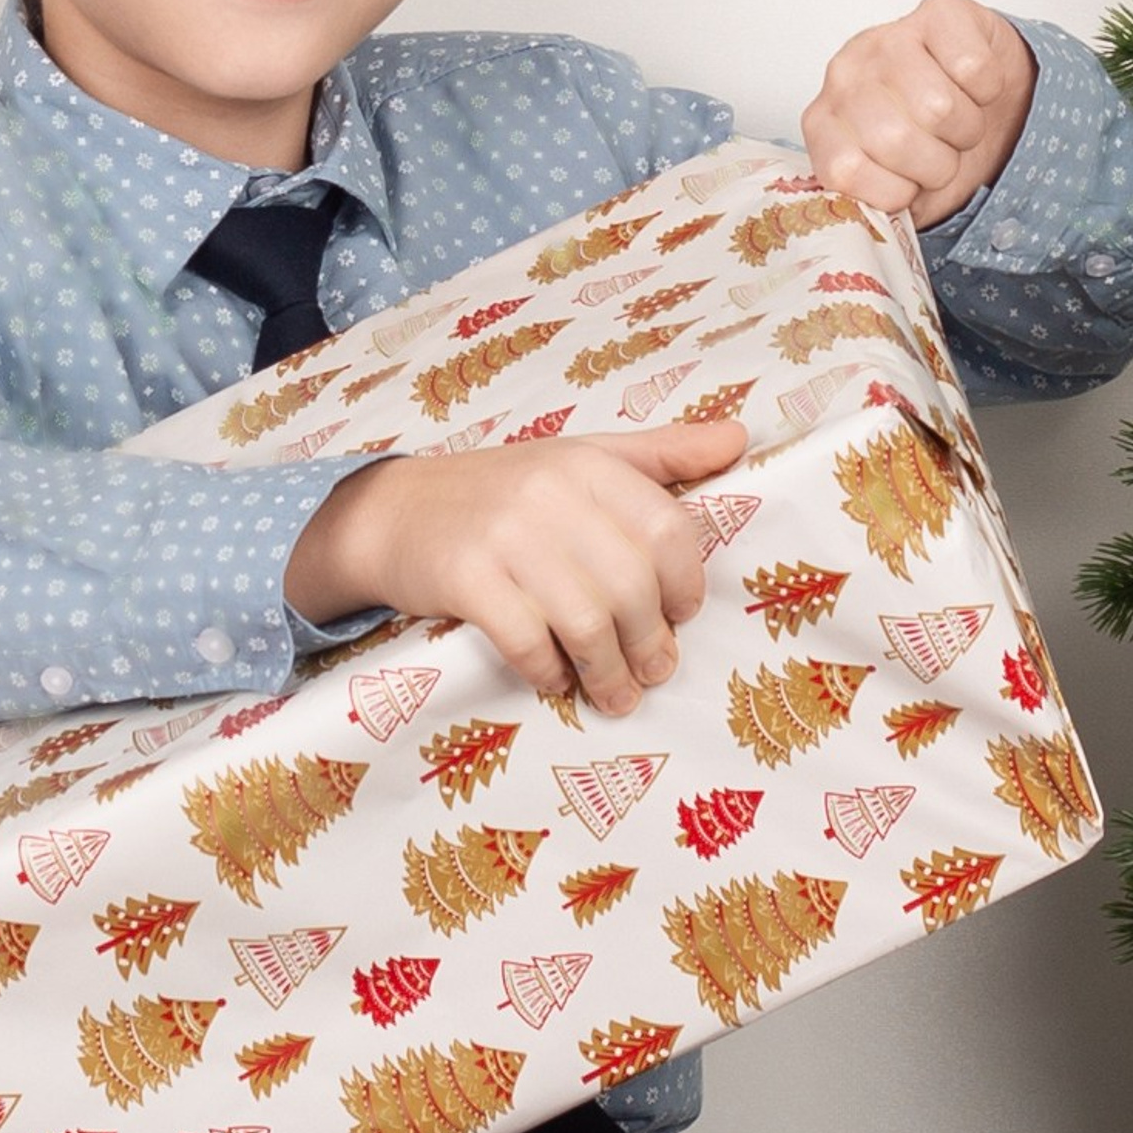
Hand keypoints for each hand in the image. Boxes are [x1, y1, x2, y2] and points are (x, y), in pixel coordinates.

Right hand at [284, 418, 751, 717]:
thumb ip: (661, 454)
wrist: (393, 511)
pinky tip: (554, 679)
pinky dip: (548, 671)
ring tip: (616, 694)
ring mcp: (503, 535)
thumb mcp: (580, 459)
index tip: (681, 615)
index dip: (686, 584)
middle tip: (654, 671)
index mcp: (588, 462)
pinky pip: (526, 640)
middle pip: (631, 585)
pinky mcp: (463, 577)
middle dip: (651, 643)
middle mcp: (549, 492)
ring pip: (586, 620)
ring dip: (609, 671)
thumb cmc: (501, 492)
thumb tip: (739, 438)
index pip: (666, 530)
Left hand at [802, 0, 1036, 226]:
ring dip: (965, 130)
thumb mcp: (898, 187)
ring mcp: (889, 37)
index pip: (846, 172)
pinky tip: (975, 88)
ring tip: (959, 123)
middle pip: (895, 140)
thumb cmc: (936, 147)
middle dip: (936, 163)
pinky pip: (973, 69)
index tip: (907, 185)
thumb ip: (874, 206)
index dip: (894, 192)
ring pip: (938, 107)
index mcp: (825, 121)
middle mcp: (846, 72)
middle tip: (942, 152)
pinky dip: (987, 92)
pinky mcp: (939, 12)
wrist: (986, 103)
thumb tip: (874, 221)